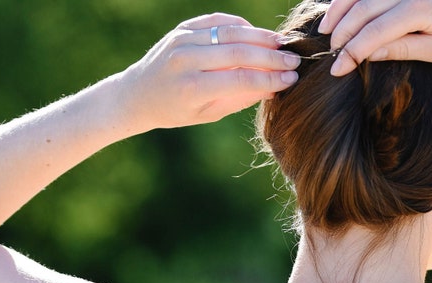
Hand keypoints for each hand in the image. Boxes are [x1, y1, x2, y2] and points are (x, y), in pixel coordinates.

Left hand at [117, 12, 299, 131]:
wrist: (138, 94)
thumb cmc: (176, 111)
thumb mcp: (207, 113)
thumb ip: (238, 98)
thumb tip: (272, 87)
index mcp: (193, 88)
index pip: (241, 78)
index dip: (270, 78)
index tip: (291, 79)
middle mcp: (187, 60)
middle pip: (239, 52)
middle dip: (271, 56)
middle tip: (294, 60)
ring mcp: (182, 40)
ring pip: (230, 32)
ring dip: (260, 37)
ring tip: (281, 45)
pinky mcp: (182, 28)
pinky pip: (217, 20)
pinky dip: (239, 26)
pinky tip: (257, 35)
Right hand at [317, 0, 431, 76]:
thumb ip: (404, 48)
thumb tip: (370, 53)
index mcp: (419, 9)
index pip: (373, 32)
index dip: (351, 52)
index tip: (337, 70)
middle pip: (363, 7)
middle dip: (342, 31)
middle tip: (328, 51)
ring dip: (341, 8)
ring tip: (327, 29)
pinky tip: (344, 8)